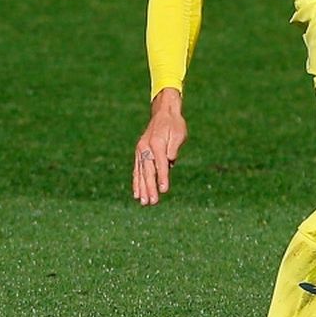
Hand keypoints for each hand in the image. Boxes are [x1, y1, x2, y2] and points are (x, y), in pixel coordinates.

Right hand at [132, 89, 186, 205]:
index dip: (162, 177)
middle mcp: (146, 147)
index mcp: (157, 143)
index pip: (160, 164)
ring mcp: (141, 151)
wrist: (163, 114)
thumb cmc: (175, 125)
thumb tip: (170, 161)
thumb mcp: (179, 134)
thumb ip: (174, 148)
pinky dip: (136, 182)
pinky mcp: (139, 153)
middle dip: (150, 188)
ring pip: (140, 173)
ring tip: (143, 202)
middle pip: (148, 171)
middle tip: (152, 202)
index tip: (163, 190)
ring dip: (142, 188)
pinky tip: (137, 194)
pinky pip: (137, 170)